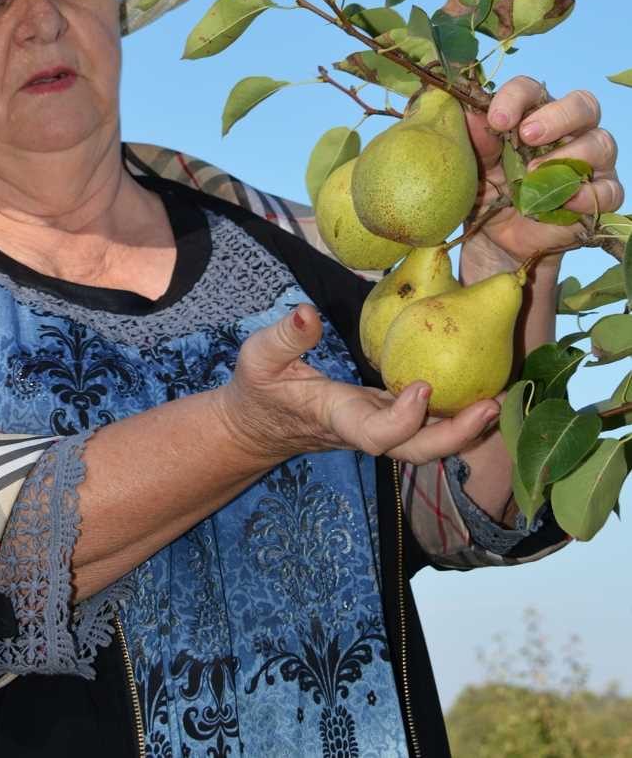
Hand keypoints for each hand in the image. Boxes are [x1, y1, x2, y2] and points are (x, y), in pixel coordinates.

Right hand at [215, 303, 499, 465]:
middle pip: (416, 450)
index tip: (423, 388)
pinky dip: (457, 411)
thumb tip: (308, 311)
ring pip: (428, 440)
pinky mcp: (388, 416)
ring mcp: (380, 427)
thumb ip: (285, 337)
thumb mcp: (259, 358)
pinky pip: (427, 422)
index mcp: (336, 419)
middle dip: (455, 435)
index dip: (402, 419)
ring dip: (466, 426)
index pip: (374, 435)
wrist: (261, 425)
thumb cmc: (259, 390)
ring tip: (501, 396)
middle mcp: (364, 430)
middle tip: (490, 404)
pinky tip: (486, 385)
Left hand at [461, 76, 622, 277]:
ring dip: (569, 156)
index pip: (532, 90)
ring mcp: (589, 163)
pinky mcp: (599, 196)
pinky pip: (609, 190)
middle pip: (583, 105)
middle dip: (557, 116)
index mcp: (533, 116)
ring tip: (535, 174)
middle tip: (528, 135)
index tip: (497, 120)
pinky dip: (588, 194)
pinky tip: (565, 200)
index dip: (516, 98)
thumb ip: (476, 141)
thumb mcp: (474, 167)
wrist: (497, 238)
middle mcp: (569, 132)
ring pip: (601, 143)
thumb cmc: (489, 190)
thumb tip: (469, 114)